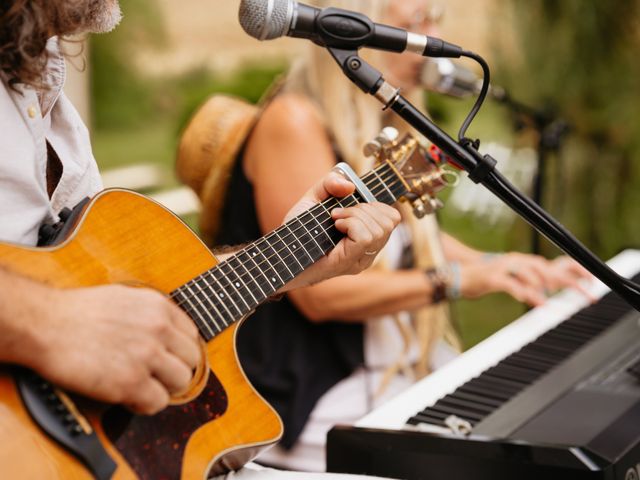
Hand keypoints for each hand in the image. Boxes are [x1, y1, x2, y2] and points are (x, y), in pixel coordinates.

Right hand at [31, 284, 200, 414]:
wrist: (46, 324)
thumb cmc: (77, 312)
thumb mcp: (125, 297)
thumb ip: (151, 314)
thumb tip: (167, 332)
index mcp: (159, 306)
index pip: (191, 334)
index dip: (178, 350)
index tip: (166, 358)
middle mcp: (159, 328)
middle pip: (191, 359)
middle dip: (174, 369)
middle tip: (155, 376)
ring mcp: (147, 355)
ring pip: (181, 381)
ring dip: (163, 388)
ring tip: (141, 386)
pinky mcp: (130, 381)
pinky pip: (158, 402)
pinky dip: (145, 404)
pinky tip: (128, 397)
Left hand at [282, 171, 400, 289]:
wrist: (281, 253)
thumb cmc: (298, 231)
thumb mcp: (313, 198)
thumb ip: (330, 183)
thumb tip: (350, 186)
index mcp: (368, 238)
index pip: (393, 217)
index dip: (375, 205)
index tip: (349, 206)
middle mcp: (369, 252)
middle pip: (390, 221)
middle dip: (363, 208)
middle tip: (338, 214)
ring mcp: (361, 260)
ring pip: (379, 229)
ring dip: (354, 216)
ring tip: (335, 220)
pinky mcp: (349, 264)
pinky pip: (365, 237)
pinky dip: (351, 224)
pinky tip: (335, 226)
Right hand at [459, 253, 593, 306]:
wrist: (459, 276)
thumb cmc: (486, 280)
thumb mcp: (510, 280)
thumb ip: (528, 284)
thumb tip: (545, 294)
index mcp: (521, 261)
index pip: (550, 264)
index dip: (572, 271)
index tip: (590, 282)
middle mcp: (515, 261)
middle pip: (544, 267)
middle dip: (565, 280)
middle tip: (581, 293)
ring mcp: (504, 268)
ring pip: (529, 274)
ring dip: (543, 287)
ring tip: (552, 300)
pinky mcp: (492, 278)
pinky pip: (511, 284)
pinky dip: (524, 292)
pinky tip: (533, 301)